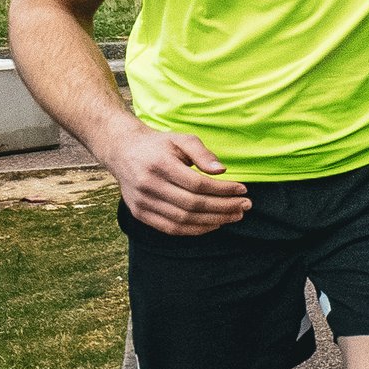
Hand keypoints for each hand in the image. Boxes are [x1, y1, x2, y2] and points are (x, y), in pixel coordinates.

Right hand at [102, 126, 250, 235]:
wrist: (123, 152)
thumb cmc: (159, 145)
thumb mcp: (181, 139)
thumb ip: (202, 153)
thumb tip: (222, 171)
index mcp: (159, 164)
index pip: (198, 184)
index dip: (223, 190)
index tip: (243, 189)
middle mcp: (148, 185)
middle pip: (192, 204)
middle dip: (223, 207)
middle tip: (245, 205)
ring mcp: (142, 202)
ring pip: (183, 219)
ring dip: (213, 221)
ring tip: (234, 216)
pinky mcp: (139, 214)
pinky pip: (170, 228)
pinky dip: (194, 229)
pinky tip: (214, 224)